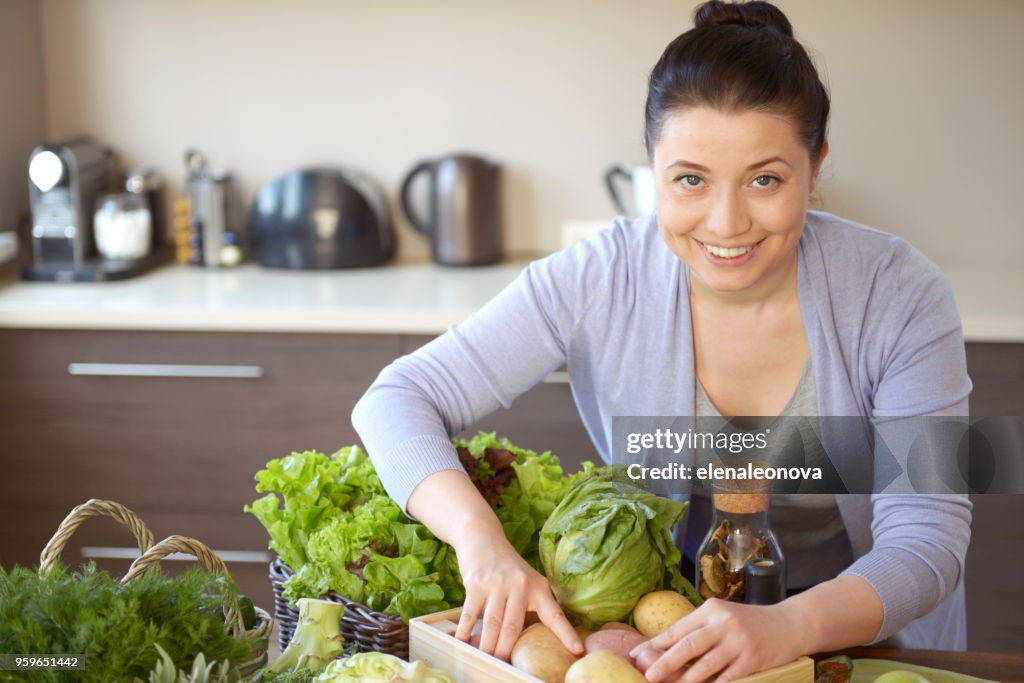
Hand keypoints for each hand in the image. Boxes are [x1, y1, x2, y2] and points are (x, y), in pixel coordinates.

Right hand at [452, 529, 582, 661]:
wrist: (482, 537)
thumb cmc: (507, 566)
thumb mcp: (527, 580)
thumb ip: (532, 605)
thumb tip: (533, 639)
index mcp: (538, 587)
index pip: (555, 615)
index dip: (566, 634)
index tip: (577, 650)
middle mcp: (520, 586)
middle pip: (513, 628)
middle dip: (506, 652)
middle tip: (505, 667)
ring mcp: (497, 585)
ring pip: (492, 625)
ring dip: (487, 646)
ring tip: (485, 660)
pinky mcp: (476, 584)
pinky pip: (470, 615)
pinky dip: (465, 632)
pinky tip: (463, 643)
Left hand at [629, 598, 806, 681]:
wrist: (789, 624)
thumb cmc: (749, 623)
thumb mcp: (722, 617)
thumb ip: (697, 629)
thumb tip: (662, 647)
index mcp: (711, 609)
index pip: (678, 628)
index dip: (656, 643)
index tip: (637, 655)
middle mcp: (723, 622)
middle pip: (689, 645)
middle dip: (666, 662)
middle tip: (649, 675)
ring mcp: (739, 641)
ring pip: (706, 665)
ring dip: (687, 680)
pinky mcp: (753, 659)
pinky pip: (728, 678)